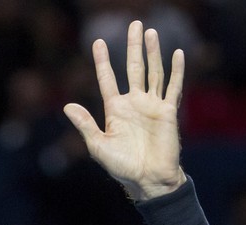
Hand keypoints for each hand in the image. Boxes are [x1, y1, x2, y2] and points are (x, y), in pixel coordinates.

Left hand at [64, 21, 185, 200]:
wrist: (148, 179)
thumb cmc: (122, 166)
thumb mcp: (98, 146)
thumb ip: (85, 125)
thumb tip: (67, 106)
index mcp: (115, 110)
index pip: (107, 79)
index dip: (103, 61)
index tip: (98, 42)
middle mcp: (133, 104)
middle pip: (133, 68)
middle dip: (132, 47)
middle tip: (134, 24)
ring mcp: (152, 106)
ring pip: (153, 72)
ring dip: (153, 52)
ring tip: (150, 32)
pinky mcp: (168, 111)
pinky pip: (173, 87)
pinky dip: (176, 70)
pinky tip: (178, 54)